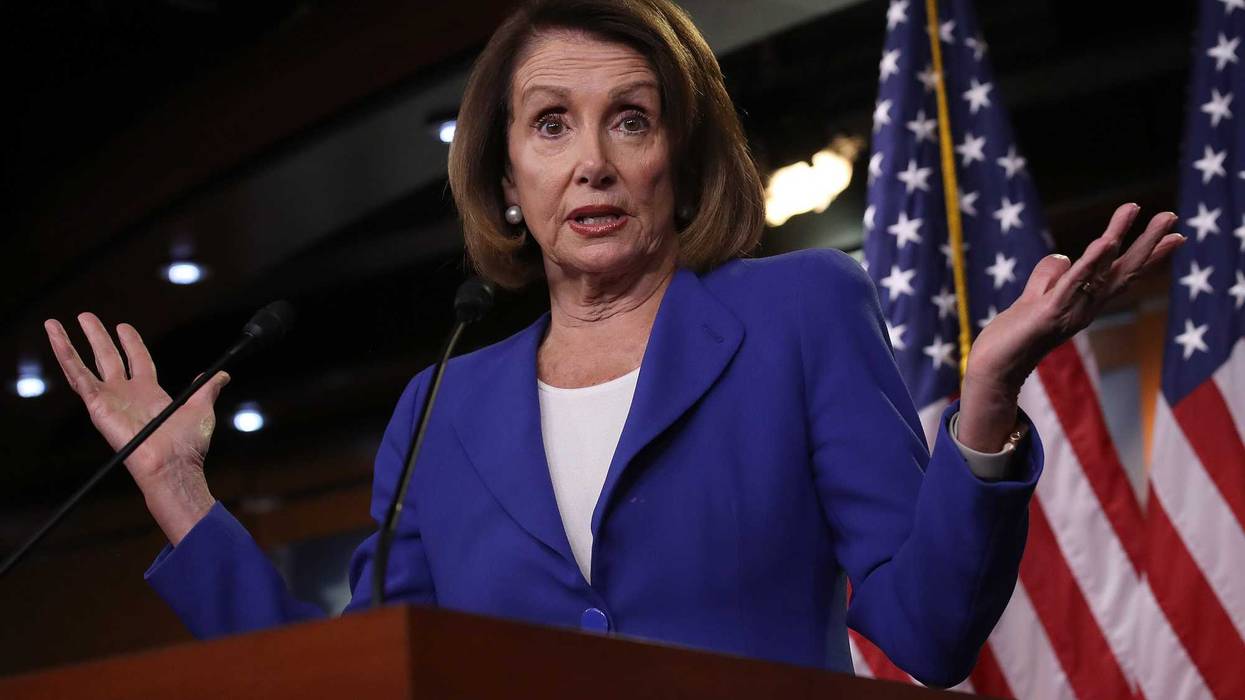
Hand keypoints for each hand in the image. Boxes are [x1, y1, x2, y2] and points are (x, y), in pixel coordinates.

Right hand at [44, 313, 227, 541]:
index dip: (131, 342)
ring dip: (69, 344)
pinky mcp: (97, 405)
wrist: (173, 463)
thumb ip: (208, 388)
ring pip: (83, 365)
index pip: (137, 360)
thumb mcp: (202, 407)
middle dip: (97, 336)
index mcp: (150, 393)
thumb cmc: (187, 443)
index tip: (123, 327)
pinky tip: (56, 339)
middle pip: (108, 357)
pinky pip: (77, 377)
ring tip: (54, 323)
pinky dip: (65, 356)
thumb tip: (223, 375)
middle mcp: (126, 394)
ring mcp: (109, 399)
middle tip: (86, 317)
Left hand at [957, 204, 1183, 450]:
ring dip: (1118, 237)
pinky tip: (1106, 242)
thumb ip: (1048, 276)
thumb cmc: (1015, 335)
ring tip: (1133, 210)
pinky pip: (1073, 283)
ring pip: (1101, 271)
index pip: (1122, 273)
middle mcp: (1085, 306)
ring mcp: (1070, 310)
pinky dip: (1090, 262)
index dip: (1149, 255)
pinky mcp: (1049, 312)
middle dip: (1148, 242)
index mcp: (1085, 301)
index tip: (1176, 235)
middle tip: (1171, 215)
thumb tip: (1062, 256)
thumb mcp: (1033, 297)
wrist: (995, 367)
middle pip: (1123, 270)